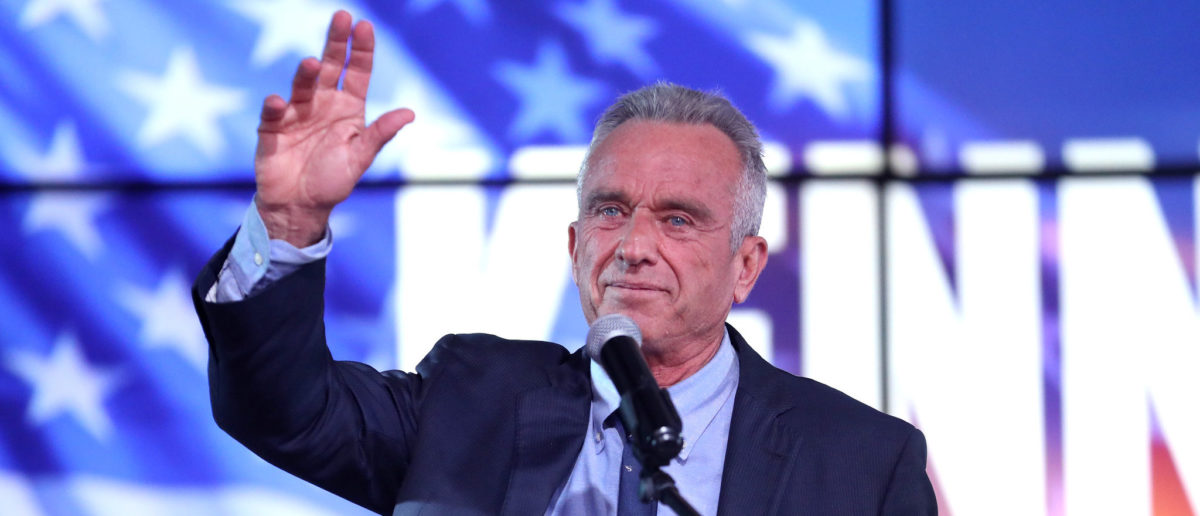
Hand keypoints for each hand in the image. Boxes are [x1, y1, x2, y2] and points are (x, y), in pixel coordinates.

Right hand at [253, 10, 414, 246]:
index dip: (361, 50)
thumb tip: (409, 113)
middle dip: (336, 42)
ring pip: (303, 85)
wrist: (299, 207)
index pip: (357, 73)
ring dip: (307, 74)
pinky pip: (275, 113)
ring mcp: (297, 113)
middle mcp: (323, 104)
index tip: (364, 26)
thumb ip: (380, 134)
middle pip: (330, 67)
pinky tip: (281, 103)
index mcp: (348, 109)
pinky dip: (277, 107)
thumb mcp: (361, 157)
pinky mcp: (273, 128)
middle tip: (341, 17)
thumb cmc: (332, 181)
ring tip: (313, 63)